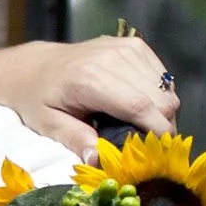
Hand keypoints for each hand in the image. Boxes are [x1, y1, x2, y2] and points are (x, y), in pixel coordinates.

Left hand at [0, 34, 177, 160]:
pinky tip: (138, 106)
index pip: (140, 106)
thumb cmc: (40, 99)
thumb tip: (97, 160)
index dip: (156, 133)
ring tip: (140, 127)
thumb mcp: (49, 125)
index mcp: (90, 78)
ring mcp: (127, 48)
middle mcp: (113, 58)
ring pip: (168, 89)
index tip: (157, 155)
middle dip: (163, 128)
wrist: (38, 66)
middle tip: (147, 147)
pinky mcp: (135, 45)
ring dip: (162, 113)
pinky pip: (163, 78)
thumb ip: (75, 140)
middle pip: (162, 99)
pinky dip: (158, 96)